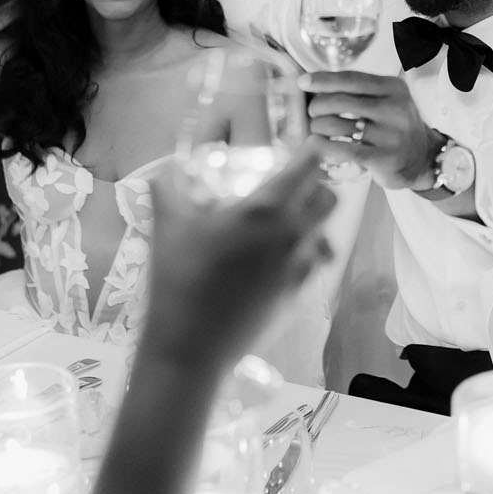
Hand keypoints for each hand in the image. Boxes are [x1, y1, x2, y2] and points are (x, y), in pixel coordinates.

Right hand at [145, 145, 337, 368]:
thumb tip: (162, 169)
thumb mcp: (167, 226)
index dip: (311, 152)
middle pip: (329, 199)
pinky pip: (314, 266)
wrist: (191, 347)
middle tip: (296, 187)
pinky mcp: (299, 297)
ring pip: (326, 234)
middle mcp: (292, 235)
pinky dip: (305, 256)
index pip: (307, 168)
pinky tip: (279, 261)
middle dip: (318, 187)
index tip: (309, 145)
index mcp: (265, 209)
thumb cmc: (178, 280)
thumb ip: (168, 189)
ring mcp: (300, 269)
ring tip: (287, 226)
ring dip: (314, 224)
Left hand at [297, 69, 435, 188]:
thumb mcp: (387, 100)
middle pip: (341, 102)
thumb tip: (316, 84)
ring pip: (339, 126)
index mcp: (393, 88)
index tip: (303, 82)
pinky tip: (320, 145)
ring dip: (319, 127)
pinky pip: (345, 149)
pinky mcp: (385, 158)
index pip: (352, 79)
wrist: (423, 157)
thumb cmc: (395, 126)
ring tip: (317, 129)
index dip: (323, 79)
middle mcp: (395, 108)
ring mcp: (391, 135)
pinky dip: (327, 146)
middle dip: (318, 106)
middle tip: (313, 113)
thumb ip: (359, 91)